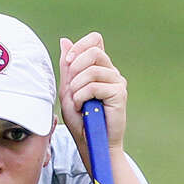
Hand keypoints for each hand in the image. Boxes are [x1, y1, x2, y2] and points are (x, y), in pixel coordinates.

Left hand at [59, 32, 126, 151]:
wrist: (91, 143)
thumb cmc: (81, 120)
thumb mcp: (68, 90)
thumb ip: (67, 67)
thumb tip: (65, 41)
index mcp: (100, 67)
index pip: (95, 40)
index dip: (80, 46)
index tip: (68, 61)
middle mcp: (111, 72)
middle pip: (93, 50)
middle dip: (75, 66)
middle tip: (71, 87)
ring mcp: (117, 82)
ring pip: (92, 70)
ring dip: (77, 87)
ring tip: (77, 103)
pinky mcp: (119, 94)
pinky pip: (95, 86)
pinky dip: (82, 97)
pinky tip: (83, 108)